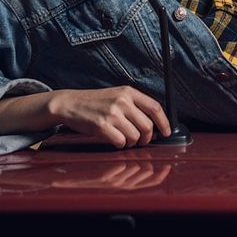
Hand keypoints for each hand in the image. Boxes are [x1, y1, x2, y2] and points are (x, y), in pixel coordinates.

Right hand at [47, 86, 171, 148]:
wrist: (69, 103)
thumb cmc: (95, 102)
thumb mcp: (117, 95)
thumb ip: (135, 105)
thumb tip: (155, 123)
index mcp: (128, 92)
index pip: (155, 107)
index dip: (164, 122)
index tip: (166, 132)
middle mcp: (122, 101)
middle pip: (148, 126)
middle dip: (147, 138)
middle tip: (141, 141)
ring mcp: (112, 113)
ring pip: (135, 136)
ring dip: (132, 143)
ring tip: (124, 139)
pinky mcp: (102, 126)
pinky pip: (121, 142)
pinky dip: (120, 144)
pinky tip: (114, 139)